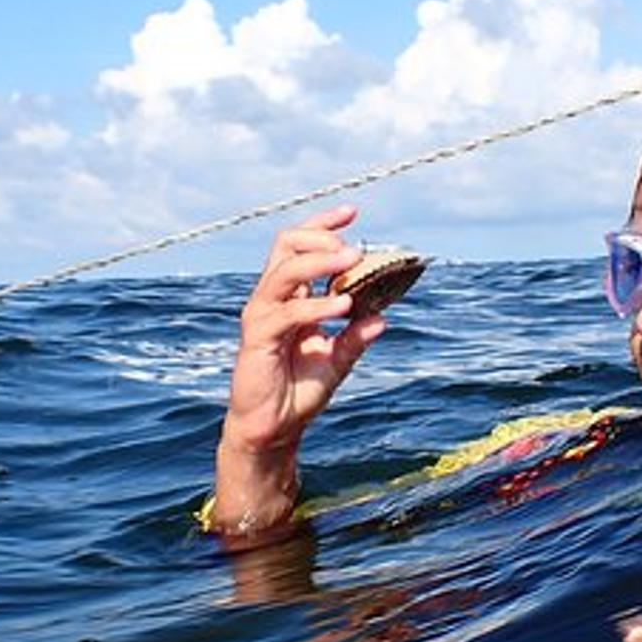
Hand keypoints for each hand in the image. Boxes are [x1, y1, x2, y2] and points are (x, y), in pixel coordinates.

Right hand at [211, 205, 385, 535]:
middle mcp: (272, 299)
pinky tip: (343, 306)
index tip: (352, 212)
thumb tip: (383, 317)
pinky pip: (287, 311)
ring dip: (321, 262)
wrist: (273, 429)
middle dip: (321, 237)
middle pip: (287, 245)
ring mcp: (262, 315)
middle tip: (356, 249)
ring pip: (285, 270)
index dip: (323, 225)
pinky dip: (316, 304)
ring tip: (353, 262)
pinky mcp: (258, 337)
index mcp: (290, 297)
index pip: (299, 246)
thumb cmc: (298, 392)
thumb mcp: (337, 362)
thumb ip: (356, 338)